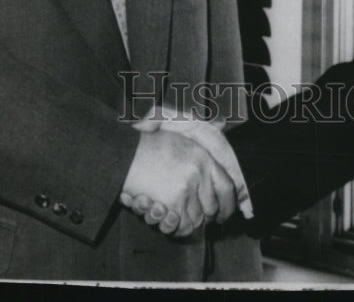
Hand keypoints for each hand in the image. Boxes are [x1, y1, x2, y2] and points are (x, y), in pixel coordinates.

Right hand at [138, 116, 253, 220]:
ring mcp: (187, 189)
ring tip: (173, 215)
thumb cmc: (149, 146)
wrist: (126, 155)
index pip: (226, 187)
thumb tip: (222, 124)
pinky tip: (166, 219)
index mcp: (203, 158)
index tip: (223, 215)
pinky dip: (175, 228)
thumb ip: (203, 139)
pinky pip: (182, 226)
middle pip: (212, 207)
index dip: (227, 205)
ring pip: (197, 219)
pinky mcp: (173, 203)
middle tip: (196, 219)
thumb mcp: (181, 139)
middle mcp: (199, 173)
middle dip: (205, 217)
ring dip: (186, 222)